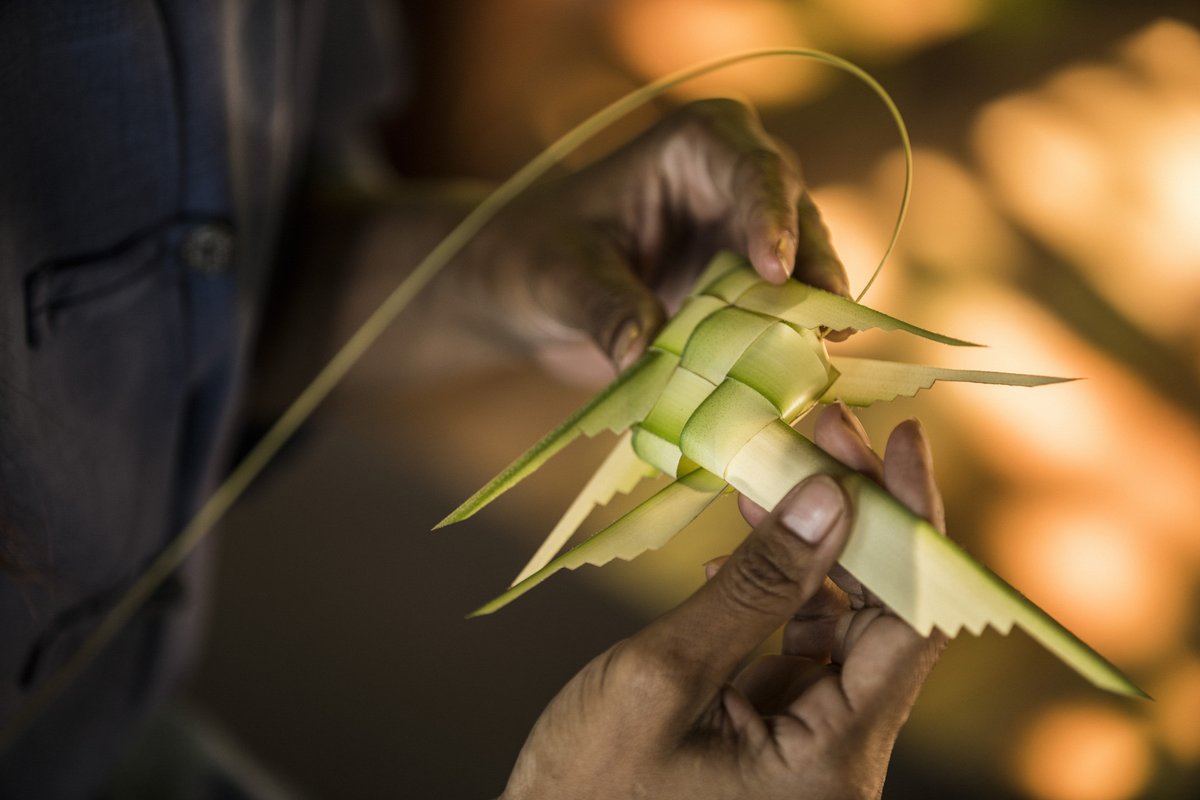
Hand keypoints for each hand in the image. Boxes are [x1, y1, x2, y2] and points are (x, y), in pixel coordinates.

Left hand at [464, 99, 848, 377]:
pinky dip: (790, 346)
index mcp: (695, 147)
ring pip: (804, 270)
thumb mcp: (560, 279)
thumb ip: (602, 307)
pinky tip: (800, 380)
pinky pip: (783, 316)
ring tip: (824, 355)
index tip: (774, 270)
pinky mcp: (747, 294)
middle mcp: (737, 185)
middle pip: (797, 218)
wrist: (527, 292)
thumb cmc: (536, 258)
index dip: (771, 216)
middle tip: (829, 324)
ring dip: (813, 313)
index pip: (752, 169)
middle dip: (816, 269)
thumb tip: (640, 353)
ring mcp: (748, 241)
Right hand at [500, 405, 944, 799]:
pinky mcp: (781, 743)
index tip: (901, 441)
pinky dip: (779, 597)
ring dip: (812, 553)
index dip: (914, 523)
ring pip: (844, 629)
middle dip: (856, 522)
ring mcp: (813, 754)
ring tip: (766, 485)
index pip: (913, 624)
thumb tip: (828, 497)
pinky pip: (802, 653)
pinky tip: (737, 555)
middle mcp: (842, 763)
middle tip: (820, 438)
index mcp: (831, 763)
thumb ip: (753, 586)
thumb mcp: (663, 674)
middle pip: (886, 619)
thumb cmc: (586, 788)